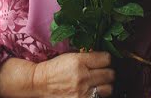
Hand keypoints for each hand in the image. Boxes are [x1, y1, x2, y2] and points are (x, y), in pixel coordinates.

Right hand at [0, 51, 114, 97]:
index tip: (104, 60)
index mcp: (79, 61)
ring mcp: (82, 91)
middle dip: (108, 72)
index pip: (106, 59)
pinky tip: (93, 91)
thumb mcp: (71, 56)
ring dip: (105, 85)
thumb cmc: (55, 68)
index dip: (106, 59)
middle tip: (102, 72)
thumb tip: (104, 57)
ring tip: (99, 83)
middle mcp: (82, 76)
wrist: (40, 83)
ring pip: (108, 88)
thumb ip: (88, 56)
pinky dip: (98, 94)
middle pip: (110, 74)